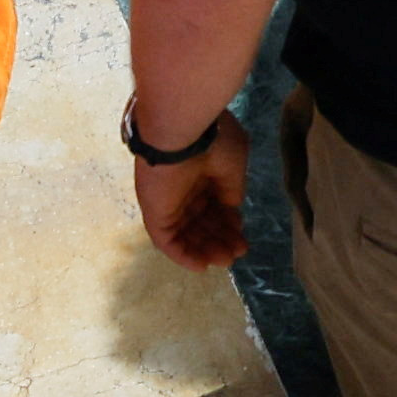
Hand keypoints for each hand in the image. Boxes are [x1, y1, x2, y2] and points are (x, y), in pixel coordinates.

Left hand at [130, 114, 254, 269]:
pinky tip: (202, 266)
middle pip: (201, 223)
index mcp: (202, 172)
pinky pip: (167, 241)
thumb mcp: (234, 165)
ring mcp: (168, 202)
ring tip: (225, 261)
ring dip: (205, 250)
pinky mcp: (154, 213)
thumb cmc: (212, 141)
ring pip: (186, 234)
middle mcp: (184, 189)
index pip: (214, 206)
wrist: (181, 130)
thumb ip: (232, 190)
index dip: (229, 225)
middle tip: (236, 254)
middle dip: (220, 240)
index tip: (242, 240)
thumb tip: (231, 211)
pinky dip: (183, 256)